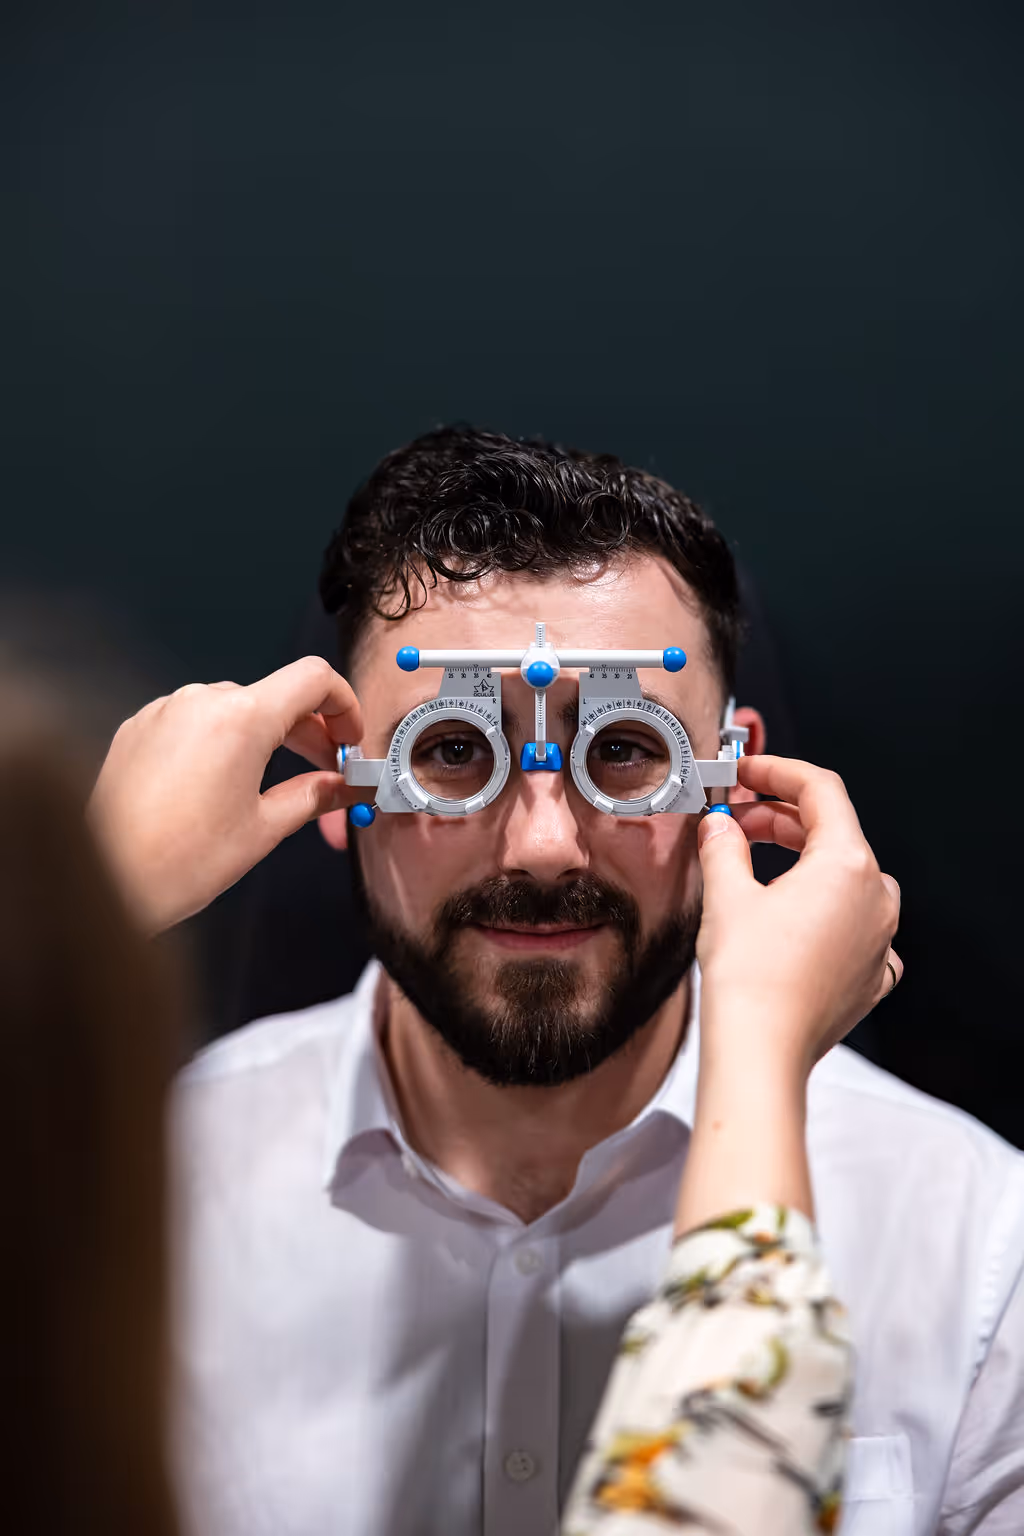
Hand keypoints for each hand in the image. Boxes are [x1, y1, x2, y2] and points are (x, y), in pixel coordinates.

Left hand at [88, 657, 369, 932]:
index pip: (313, 678)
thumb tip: (342, 786)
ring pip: (233, 707)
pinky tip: (223, 784)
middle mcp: (200, 701)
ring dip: (263, 735)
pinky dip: (221, 741)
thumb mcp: (263, 829)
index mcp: (240, 718)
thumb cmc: (176, 861)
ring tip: (272, 783)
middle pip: (274, 695)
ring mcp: (165, 711)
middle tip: (326, 770)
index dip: (344, 704)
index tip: (348, 737)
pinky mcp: (139, 728)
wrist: (105, 879)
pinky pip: (194, 720)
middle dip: (308, 730)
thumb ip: (313, 796)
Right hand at [675, 756, 900, 1231]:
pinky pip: (849, 924)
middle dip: (778, 818)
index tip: (746, 772)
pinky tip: (780, 917)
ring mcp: (879, 938)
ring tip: (747, 864)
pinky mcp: (870, 974)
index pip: (820, 790)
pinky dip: (816, 909)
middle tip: (732, 818)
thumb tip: (718, 825)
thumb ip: (723, 844)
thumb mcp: (726, 893)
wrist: (760, 1053)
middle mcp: (877, 897)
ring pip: (842, 877)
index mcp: (849, 865)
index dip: (776, 771)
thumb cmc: (750, 980)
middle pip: (831, 832)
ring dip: (797, 861)